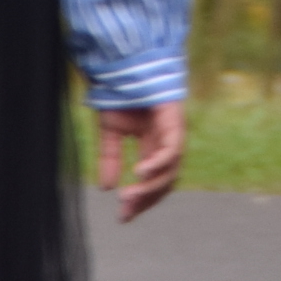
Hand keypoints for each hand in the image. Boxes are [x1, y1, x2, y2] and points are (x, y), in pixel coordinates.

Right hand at [91, 100, 184, 220]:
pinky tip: (140, 173)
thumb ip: (110, 159)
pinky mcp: (175, 120)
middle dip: (146, 200)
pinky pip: (172, 149)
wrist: (122, 63)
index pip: (152, 180)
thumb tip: (105, 188)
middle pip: (164, 180)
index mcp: (152, 144)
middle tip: (126, 212)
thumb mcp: (110, 132)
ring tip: (130, 196)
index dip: (140, 199)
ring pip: (170, 169)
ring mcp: (173, 131)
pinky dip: (158, 163)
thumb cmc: (118, 92)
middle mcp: (166, 140)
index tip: (123, 216)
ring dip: (151, 187)